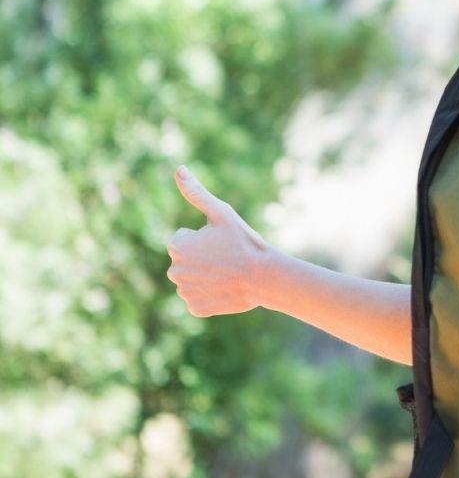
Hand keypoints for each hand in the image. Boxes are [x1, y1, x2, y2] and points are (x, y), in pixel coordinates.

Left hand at [166, 166, 268, 316]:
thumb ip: (196, 192)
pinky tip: (225, 288)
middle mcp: (174, 270)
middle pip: (186, 260)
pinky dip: (209, 294)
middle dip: (201, 258)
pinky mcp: (195, 308)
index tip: (222, 243)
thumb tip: (179, 169)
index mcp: (177, 245)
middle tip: (226, 258)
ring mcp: (184, 292)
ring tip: (227, 273)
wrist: (265, 277)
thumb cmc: (244, 241)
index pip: (184, 239)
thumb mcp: (222, 213)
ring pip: (192, 279)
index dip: (204, 239)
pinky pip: (198, 298)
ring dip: (205, 276)